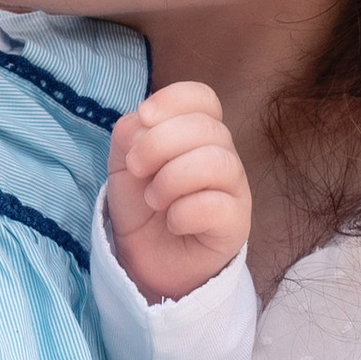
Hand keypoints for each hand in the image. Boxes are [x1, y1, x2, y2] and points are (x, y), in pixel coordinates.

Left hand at [107, 81, 252, 300]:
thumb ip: (129, 134)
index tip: (144, 116)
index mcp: (198, 133)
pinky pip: (216, 205)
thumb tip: (143, 120)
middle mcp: (223, 155)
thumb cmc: (142, 207)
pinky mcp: (237, 223)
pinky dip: (183, 213)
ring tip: (154, 200)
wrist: (147, 261)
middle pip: (206, 128)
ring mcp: (234, 189)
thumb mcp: (123, 164)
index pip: (203, 98)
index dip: (174, 99)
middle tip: (136, 169)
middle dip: (159, 143)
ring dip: (171, 179)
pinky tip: (172, 223)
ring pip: (216, 162)